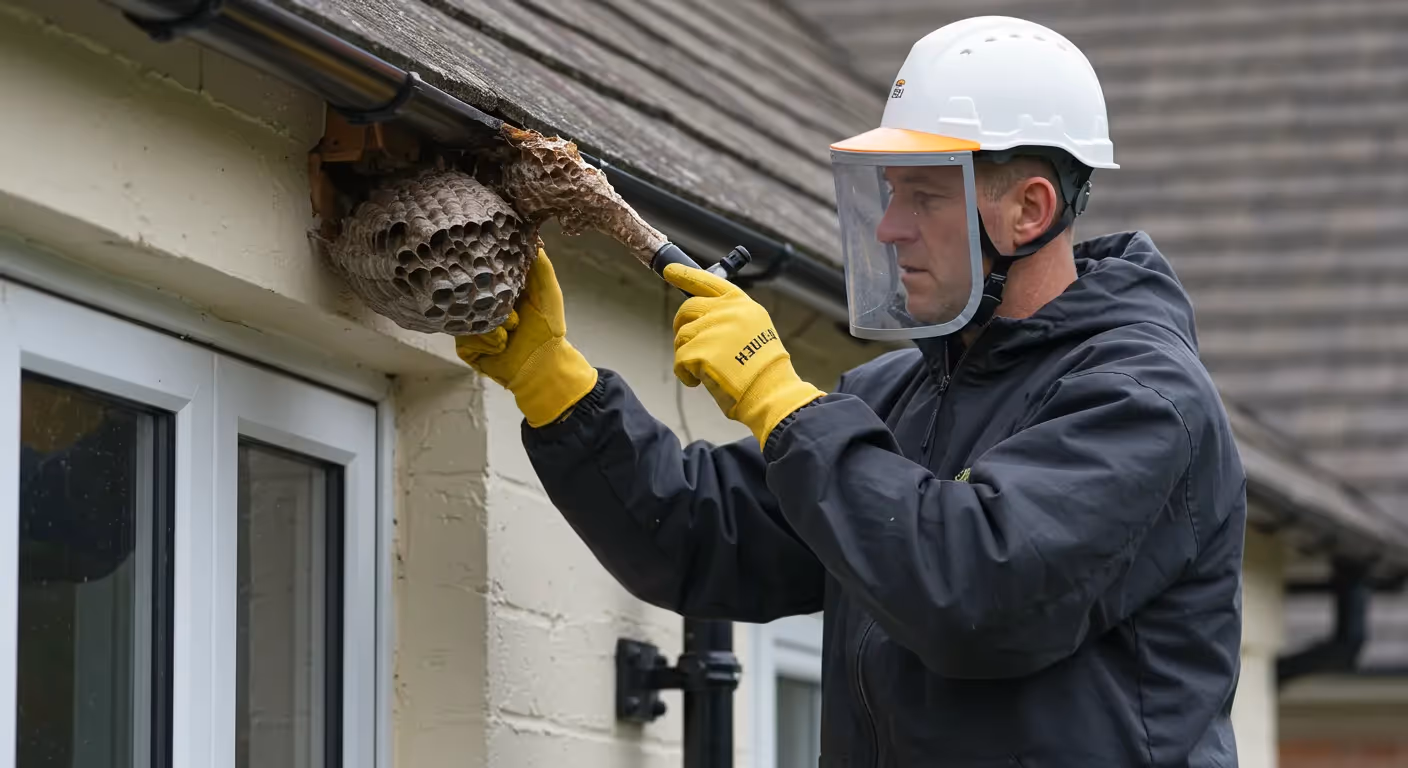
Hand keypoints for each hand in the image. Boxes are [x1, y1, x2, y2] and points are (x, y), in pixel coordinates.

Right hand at [455, 249, 597, 426]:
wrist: (543, 365)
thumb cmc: (548, 327)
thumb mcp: (547, 289)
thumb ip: (539, 263)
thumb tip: (531, 235)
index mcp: (494, 287)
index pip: (479, 269)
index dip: (487, 269)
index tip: (496, 274)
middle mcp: (477, 303)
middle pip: (468, 291)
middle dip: (495, 303)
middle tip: (514, 314)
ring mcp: (468, 323)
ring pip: (467, 315)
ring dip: (494, 326)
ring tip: (511, 332)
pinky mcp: (464, 345)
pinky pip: (466, 337)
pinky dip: (489, 341)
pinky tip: (502, 345)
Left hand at [662, 264, 824, 447]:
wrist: (769, 392)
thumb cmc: (762, 369)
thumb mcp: (754, 329)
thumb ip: (730, 317)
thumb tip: (701, 318)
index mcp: (741, 303)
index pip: (708, 281)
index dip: (686, 275)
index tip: (669, 271)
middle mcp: (726, 311)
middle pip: (687, 309)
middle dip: (681, 326)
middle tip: (687, 344)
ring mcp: (712, 329)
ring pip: (681, 336)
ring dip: (687, 355)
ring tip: (707, 369)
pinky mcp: (700, 350)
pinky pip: (680, 359)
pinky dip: (686, 374)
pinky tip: (701, 381)